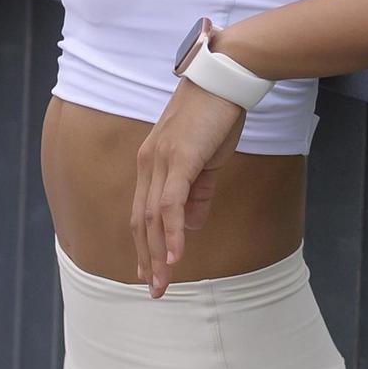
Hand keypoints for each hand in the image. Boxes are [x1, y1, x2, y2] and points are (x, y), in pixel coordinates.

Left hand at [132, 78, 244, 297]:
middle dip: (147, 259)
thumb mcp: (207, 160)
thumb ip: (197, 194)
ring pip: (152, 218)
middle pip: (141, 221)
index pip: (141, 212)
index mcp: (152, 163)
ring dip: (158, 254)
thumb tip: (188, 227)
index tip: (148, 272)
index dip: (143, 245)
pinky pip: (171, 203)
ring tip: (163, 283)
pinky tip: (175, 256)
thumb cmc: (218, 115)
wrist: (227, 78)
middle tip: (154, 290)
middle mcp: (148, 163)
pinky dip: (171, 232)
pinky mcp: (179, 159)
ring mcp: (161, 161)